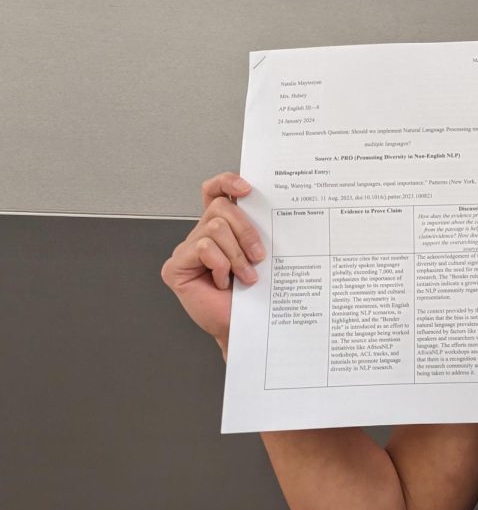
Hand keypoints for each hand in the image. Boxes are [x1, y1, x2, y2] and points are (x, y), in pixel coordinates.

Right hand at [160, 172, 265, 356]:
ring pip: (215, 228)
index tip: (248, 190)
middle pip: (221, 208)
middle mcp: (202, 235)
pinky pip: (203, 248)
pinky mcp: (175, 267)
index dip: (227, 182)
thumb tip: (269, 209)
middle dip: (246, 231)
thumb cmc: (253, 296)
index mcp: (221, 228)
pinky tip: (223, 282)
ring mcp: (186, 250)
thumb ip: (256, 230)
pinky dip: (220, 265)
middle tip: (260, 256)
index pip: (215, 191)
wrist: (246, 328)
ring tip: (246, 276)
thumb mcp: (260, 256)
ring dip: (237, 254)